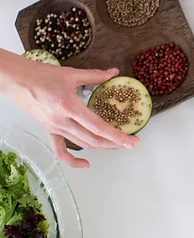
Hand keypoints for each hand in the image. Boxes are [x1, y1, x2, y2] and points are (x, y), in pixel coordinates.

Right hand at [2, 56, 136, 167]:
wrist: (17, 80)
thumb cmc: (41, 75)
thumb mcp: (72, 74)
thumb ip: (95, 75)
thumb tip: (114, 72)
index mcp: (70, 107)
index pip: (98, 127)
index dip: (117, 136)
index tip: (131, 141)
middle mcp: (63, 121)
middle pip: (93, 139)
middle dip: (114, 144)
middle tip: (130, 143)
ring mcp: (55, 128)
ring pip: (81, 144)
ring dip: (101, 147)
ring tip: (116, 145)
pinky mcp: (48, 130)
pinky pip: (60, 150)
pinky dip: (73, 161)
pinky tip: (85, 164)